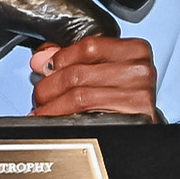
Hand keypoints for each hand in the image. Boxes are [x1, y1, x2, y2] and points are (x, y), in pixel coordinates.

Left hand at [30, 36, 156, 118]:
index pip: (89, 47)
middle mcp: (140, 72)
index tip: (45, 68)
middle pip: (79, 73)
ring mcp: (138, 96)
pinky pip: (85, 118)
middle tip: (40, 95)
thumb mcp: (101, 70)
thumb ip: (72, 59)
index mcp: (135, 51)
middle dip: (49, 86)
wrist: (139, 131)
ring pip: (79, 96)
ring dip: (52, 106)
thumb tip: (41, 60)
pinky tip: (55, 120)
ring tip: (43, 110)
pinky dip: (63, 119)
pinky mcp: (130, 120)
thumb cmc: (122, 97)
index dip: (60, 58)